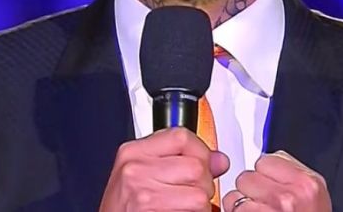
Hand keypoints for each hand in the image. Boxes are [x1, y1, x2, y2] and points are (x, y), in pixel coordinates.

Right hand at [99, 127, 230, 211]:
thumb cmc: (123, 207)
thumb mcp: (140, 175)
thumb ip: (178, 160)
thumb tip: (219, 160)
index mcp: (133, 152)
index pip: (182, 136)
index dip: (201, 151)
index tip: (203, 163)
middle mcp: (136, 170)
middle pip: (196, 166)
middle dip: (204, 183)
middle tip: (192, 194)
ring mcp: (144, 194)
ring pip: (200, 193)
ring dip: (201, 205)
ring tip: (186, 207)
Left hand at [222, 151, 331, 211]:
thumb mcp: (313, 199)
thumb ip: (292, 176)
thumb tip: (266, 163)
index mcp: (308, 184)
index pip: (267, 160)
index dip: (264, 177)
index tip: (271, 190)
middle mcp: (290, 195)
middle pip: (248, 174)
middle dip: (251, 191)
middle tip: (264, 208)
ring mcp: (271, 209)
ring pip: (235, 191)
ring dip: (239, 204)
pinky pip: (230, 206)